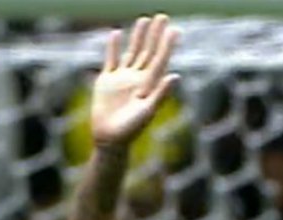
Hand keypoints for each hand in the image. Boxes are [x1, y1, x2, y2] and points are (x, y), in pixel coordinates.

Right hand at [90, 14, 179, 148]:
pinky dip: (112, 47)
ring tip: (144, 20)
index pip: (161, 59)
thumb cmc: (131, 130)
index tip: (175, 29)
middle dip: (155, 35)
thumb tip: (176, 75)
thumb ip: (161, 93)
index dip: (167, 44)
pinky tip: (116, 33)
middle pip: (149, 52)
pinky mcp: (107, 81)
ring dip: (138, 37)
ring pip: (132, 52)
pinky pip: (111, 60)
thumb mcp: (147, 111)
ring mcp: (122, 79)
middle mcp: (138, 79)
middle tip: (163, 16)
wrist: (109, 139)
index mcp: (150, 85)